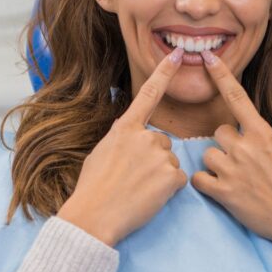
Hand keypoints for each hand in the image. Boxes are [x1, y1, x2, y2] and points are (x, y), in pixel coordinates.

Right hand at [57, 47, 188, 246]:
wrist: (94, 215)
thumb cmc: (93, 188)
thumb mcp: (101, 152)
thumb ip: (121, 138)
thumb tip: (130, 134)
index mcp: (125, 128)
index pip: (148, 94)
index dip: (164, 73)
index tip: (177, 55)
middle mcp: (144, 136)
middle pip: (162, 142)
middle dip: (153, 159)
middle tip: (133, 178)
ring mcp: (159, 155)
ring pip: (170, 162)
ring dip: (160, 175)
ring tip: (138, 189)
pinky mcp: (171, 176)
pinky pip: (178, 179)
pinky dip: (168, 190)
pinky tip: (149, 197)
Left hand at [190, 51, 271, 245]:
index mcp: (262, 133)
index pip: (237, 97)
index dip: (221, 75)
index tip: (208, 58)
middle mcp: (244, 148)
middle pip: (218, 131)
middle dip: (228, 142)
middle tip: (245, 158)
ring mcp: (232, 171)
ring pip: (208, 154)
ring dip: (217, 162)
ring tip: (236, 175)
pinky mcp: (223, 193)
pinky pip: (199, 178)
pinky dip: (205, 181)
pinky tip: (220, 186)